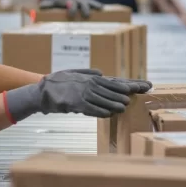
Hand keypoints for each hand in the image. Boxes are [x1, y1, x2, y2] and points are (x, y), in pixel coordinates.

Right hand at [4, 69, 152, 121]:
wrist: (40, 92)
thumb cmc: (57, 83)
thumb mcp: (73, 73)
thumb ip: (87, 72)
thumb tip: (101, 72)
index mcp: (90, 78)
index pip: (114, 81)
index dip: (130, 83)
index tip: (144, 85)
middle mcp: (88, 84)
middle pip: (112, 89)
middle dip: (127, 91)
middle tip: (142, 93)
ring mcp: (82, 94)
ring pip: (103, 99)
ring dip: (115, 103)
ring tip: (126, 106)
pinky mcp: (76, 104)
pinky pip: (91, 108)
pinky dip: (101, 111)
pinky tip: (110, 114)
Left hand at [36, 0, 101, 18]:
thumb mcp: (47, 1)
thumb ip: (46, 4)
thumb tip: (42, 6)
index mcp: (66, 0)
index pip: (71, 4)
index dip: (71, 9)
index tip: (71, 15)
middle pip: (82, 3)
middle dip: (84, 9)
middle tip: (86, 16)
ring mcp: (79, 1)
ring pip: (88, 1)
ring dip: (94, 5)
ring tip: (101, 9)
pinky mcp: (82, 2)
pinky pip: (90, 3)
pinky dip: (96, 5)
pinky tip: (103, 9)